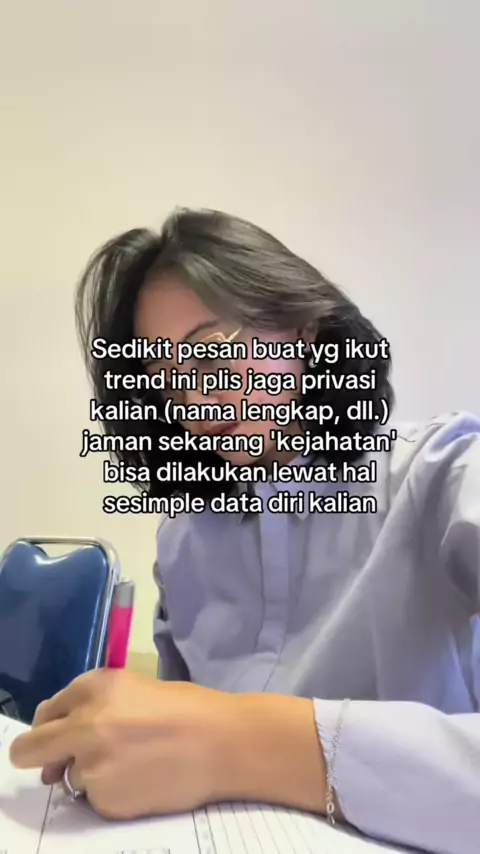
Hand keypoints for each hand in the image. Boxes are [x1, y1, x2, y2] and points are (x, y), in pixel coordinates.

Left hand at [9, 669, 238, 818]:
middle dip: (39, 756)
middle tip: (55, 762)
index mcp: (93, 687)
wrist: (222, 743)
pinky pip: (94, 799)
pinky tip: (141, 779)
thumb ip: (92, 706)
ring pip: (68, 777)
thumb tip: (59, 737)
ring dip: (88, 773)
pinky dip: (110, 793)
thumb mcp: (133, 687)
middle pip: (30, 749)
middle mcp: (84, 725)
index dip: (53, 725)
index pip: (45, 712)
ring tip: (130, 764)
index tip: (60, 733)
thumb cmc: (186, 708)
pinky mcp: (106, 800)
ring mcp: (92, 766)